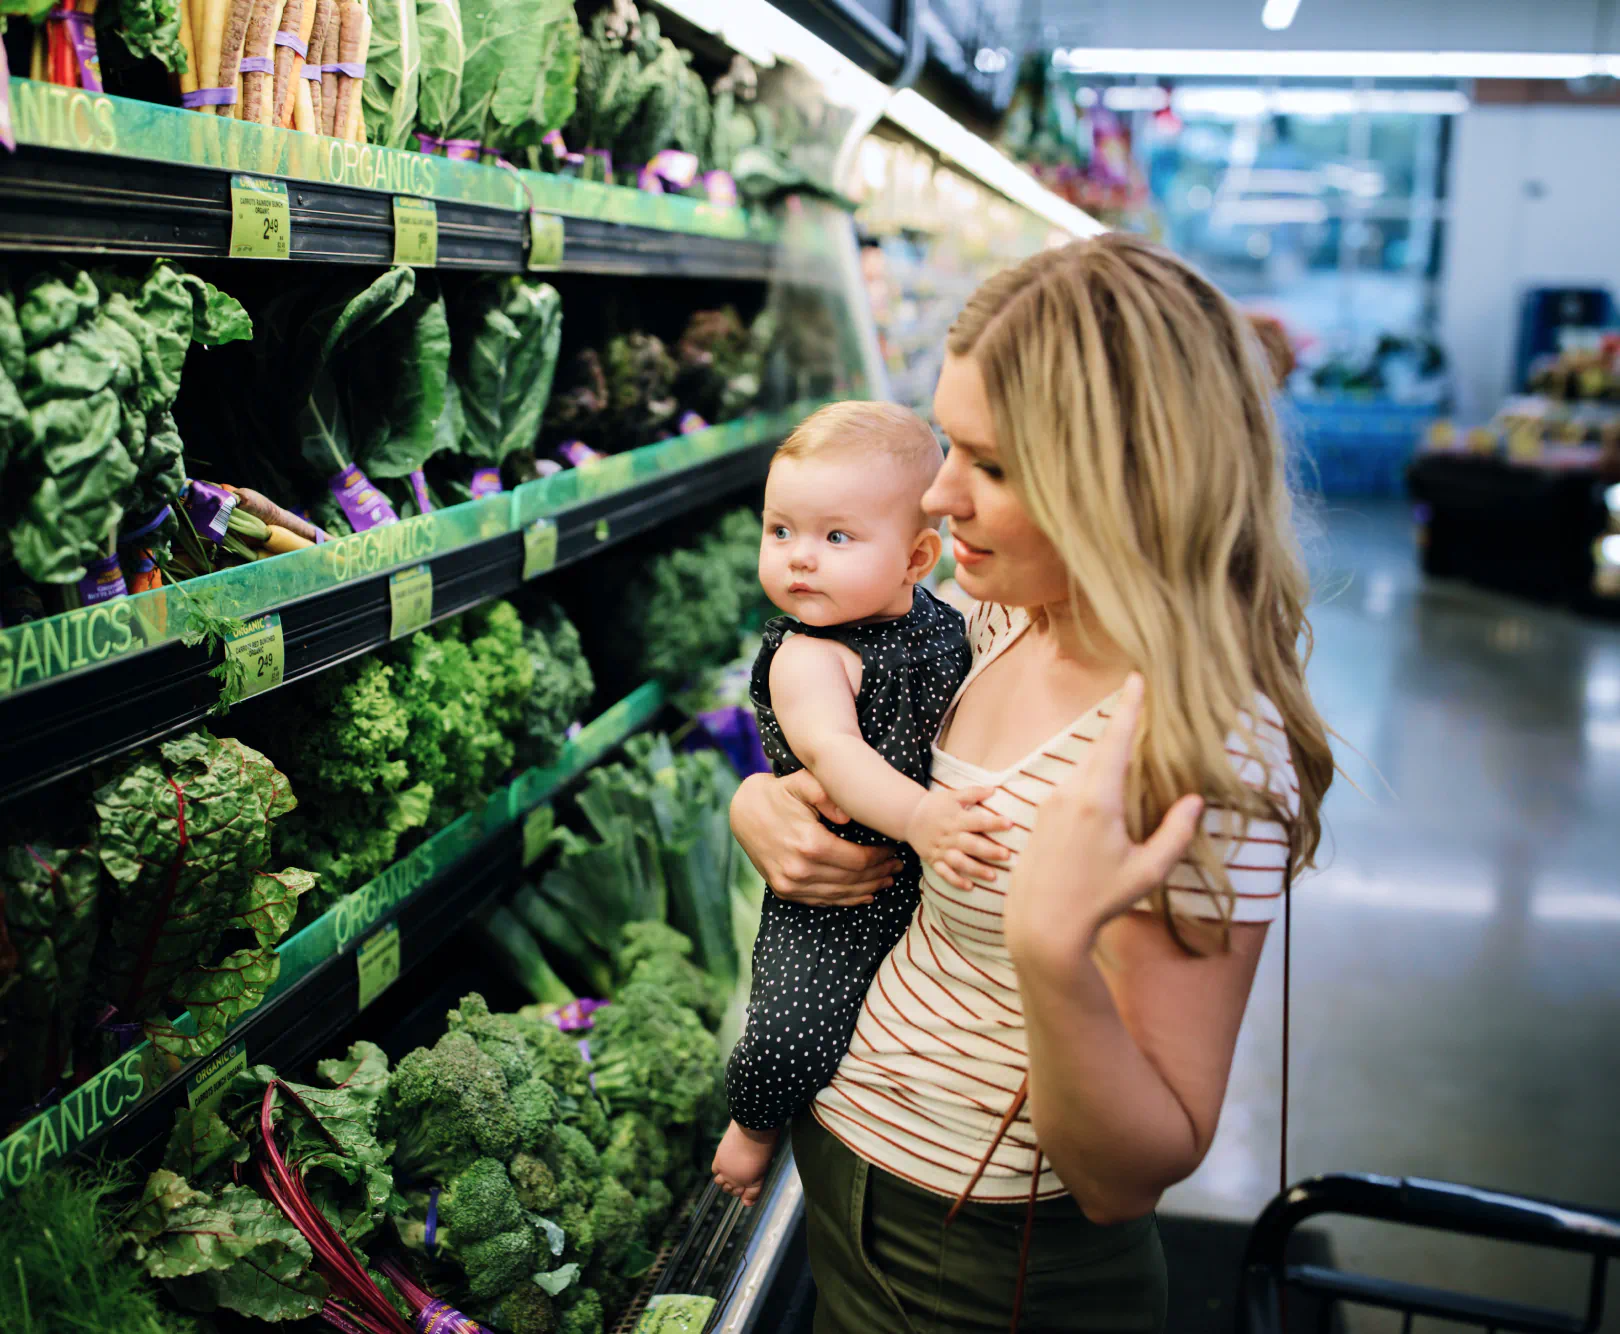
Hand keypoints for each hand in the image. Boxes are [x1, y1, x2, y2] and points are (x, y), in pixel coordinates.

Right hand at [730, 770, 899, 905]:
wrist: (744, 811)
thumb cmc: (780, 793)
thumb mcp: (802, 782)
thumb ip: (827, 793)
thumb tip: (849, 815)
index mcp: (809, 844)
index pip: (857, 860)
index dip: (880, 857)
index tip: (894, 849)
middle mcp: (800, 870)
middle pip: (852, 879)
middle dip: (879, 873)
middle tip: (898, 866)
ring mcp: (791, 884)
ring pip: (840, 894)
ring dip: (868, 889)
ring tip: (887, 880)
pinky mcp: (785, 891)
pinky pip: (823, 901)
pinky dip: (847, 900)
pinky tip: (864, 895)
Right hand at [904, 786, 1013, 891]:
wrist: (909, 816)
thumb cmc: (935, 805)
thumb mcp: (952, 795)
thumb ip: (973, 793)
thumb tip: (993, 788)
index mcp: (956, 818)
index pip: (978, 821)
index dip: (994, 823)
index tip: (1010, 823)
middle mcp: (949, 836)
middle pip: (971, 844)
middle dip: (989, 851)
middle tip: (1006, 855)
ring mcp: (941, 850)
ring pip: (959, 862)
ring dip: (976, 869)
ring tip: (993, 876)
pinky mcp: (933, 860)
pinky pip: (944, 873)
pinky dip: (955, 881)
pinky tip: (969, 887)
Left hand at [1005, 674, 1204, 971]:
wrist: (1042, 921)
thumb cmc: (1100, 900)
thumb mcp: (1149, 871)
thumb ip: (1176, 833)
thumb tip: (1195, 800)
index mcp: (1098, 799)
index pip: (1116, 740)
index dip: (1129, 708)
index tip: (1135, 678)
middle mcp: (1070, 792)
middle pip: (1101, 749)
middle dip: (1122, 731)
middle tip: (1142, 710)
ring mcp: (1051, 800)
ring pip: (1085, 767)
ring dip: (1107, 760)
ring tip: (1131, 759)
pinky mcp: (1041, 812)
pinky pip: (1072, 784)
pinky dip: (1091, 778)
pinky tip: (1105, 796)